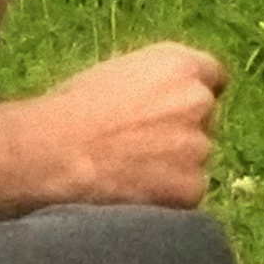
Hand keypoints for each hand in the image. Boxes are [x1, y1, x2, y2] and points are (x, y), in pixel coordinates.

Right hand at [32, 41, 226, 206]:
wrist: (50, 156)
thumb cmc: (67, 113)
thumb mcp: (113, 75)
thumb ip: (151, 83)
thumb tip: (162, 99)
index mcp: (178, 65)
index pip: (212, 76)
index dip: (192, 94)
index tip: (178, 109)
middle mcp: (197, 100)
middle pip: (204, 120)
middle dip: (181, 133)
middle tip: (139, 148)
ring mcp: (199, 146)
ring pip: (194, 160)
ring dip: (173, 168)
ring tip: (126, 173)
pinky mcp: (192, 187)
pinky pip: (186, 195)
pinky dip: (166, 198)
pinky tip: (131, 194)